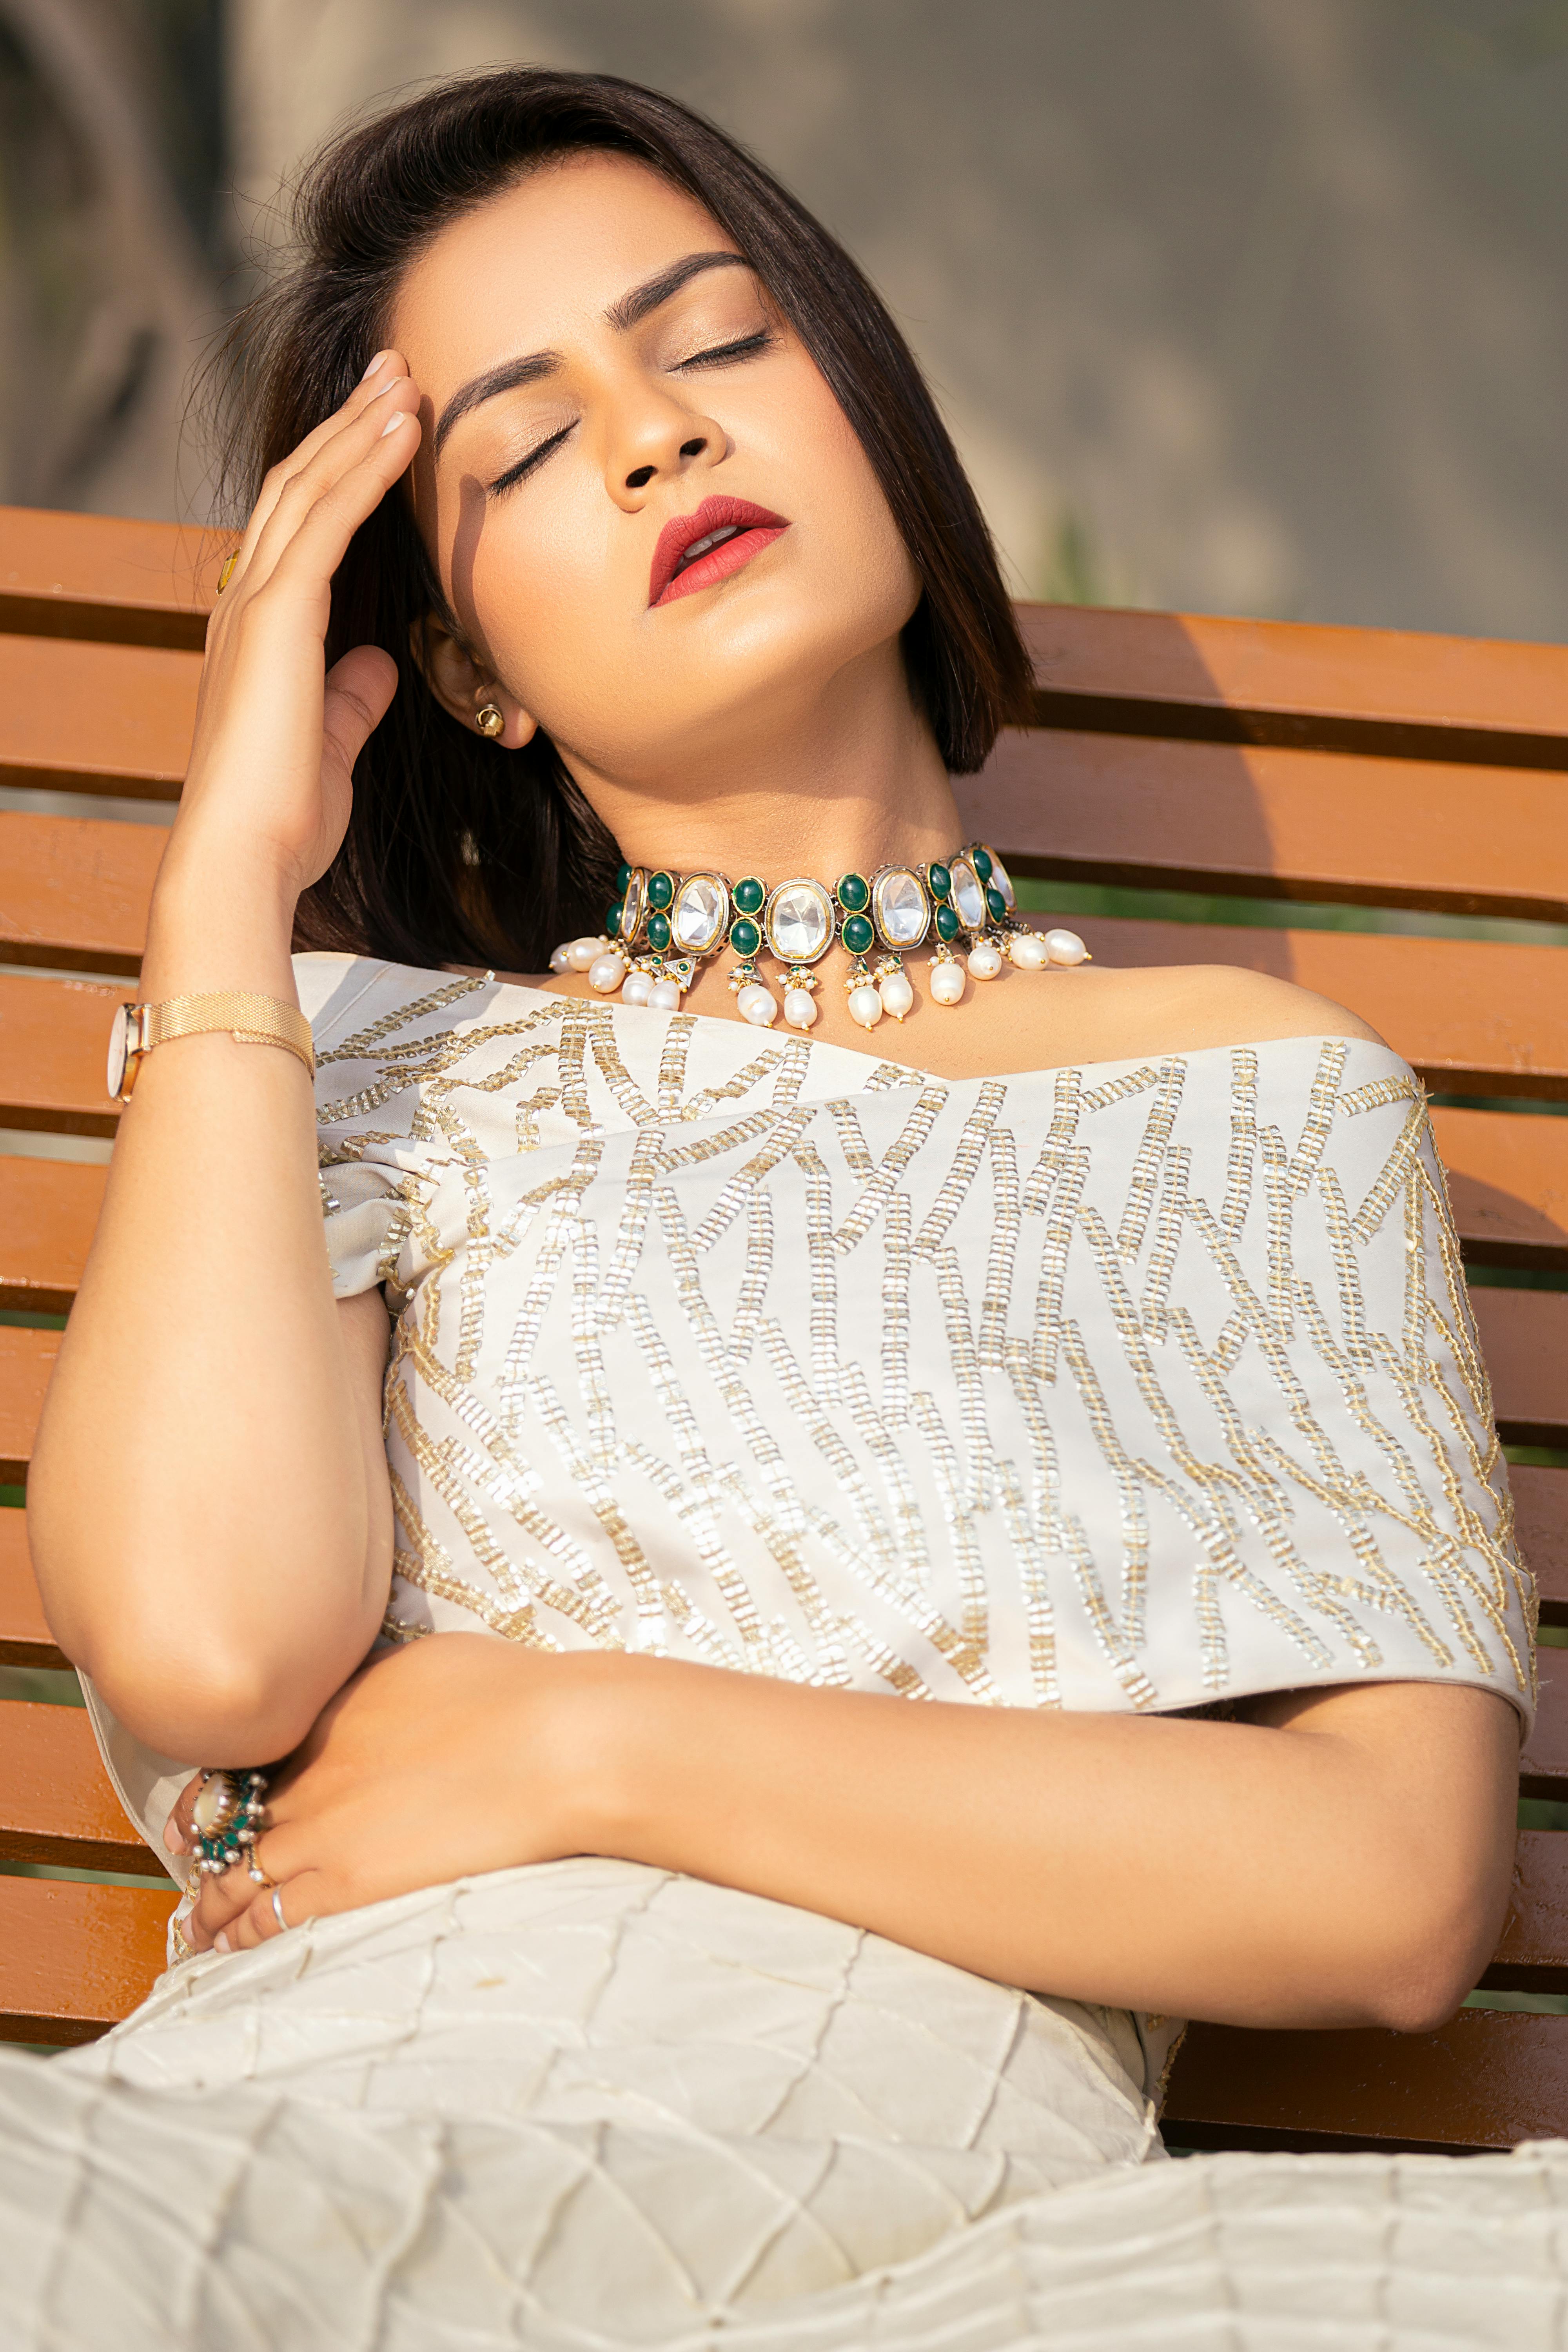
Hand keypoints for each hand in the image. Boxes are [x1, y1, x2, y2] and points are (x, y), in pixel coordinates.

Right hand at [167, 351, 422, 901]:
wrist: (246, 857)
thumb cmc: (285, 818)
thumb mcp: (333, 746)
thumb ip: (351, 700)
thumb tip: (376, 667)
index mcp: (259, 634)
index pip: (301, 528)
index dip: (340, 470)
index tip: (385, 426)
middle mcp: (248, 605)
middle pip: (299, 487)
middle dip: (348, 425)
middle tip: (393, 370)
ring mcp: (257, 606)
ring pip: (310, 488)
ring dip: (360, 428)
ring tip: (404, 377)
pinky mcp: (279, 617)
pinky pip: (327, 522)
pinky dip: (364, 470)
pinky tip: (401, 429)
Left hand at [168, 1634, 591, 1952]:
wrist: (555, 1745)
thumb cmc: (517, 1694)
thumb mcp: (436, 1663)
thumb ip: (389, 1685)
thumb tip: (384, 1695)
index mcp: (337, 1708)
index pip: (259, 1752)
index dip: (225, 1783)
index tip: (206, 1801)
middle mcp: (315, 1767)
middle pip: (237, 1814)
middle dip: (207, 1842)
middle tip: (188, 1863)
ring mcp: (325, 1827)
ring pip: (242, 1872)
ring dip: (214, 1901)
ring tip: (198, 1923)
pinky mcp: (348, 1881)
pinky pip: (271, 1914)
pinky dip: (241, 1931)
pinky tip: (228, 1945)